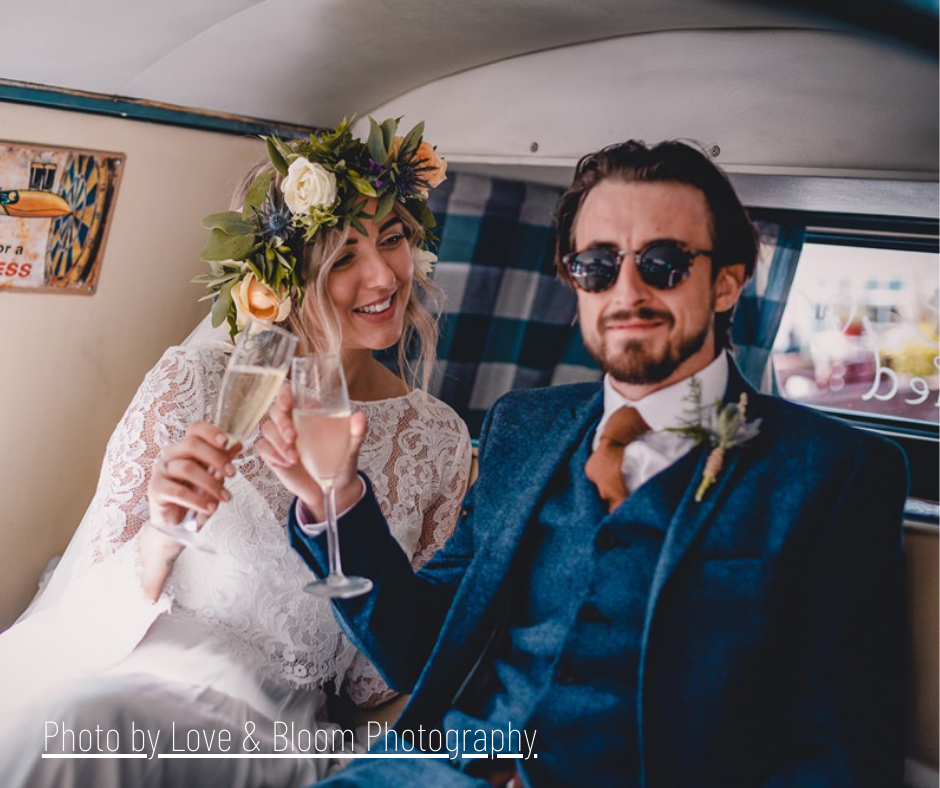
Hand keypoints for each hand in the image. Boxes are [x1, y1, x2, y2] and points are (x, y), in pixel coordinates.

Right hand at [147, 421, 239, 530]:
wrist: (175, 517)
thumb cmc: (194, 490)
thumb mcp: (212, 474)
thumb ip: (222, 459)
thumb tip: (238, 444)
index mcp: (186, 446)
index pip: (195, 429)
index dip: (210, 432)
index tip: (226, 443)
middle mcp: (171, 453)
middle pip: (192, 445)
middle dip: (216, 458)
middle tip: (232, 473)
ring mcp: (162, 470)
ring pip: (187, 468)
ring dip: (211, 483)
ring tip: (225, 497)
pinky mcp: (156, 488)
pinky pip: (178, 492)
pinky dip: (198, 500)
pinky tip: (210, 508)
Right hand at [257, 383, 367, 519]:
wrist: (333, 489)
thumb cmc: (341, 463)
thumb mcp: (351, 449)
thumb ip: (356, 433)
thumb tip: (360, 418)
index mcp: (309, 412)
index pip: (288, 392)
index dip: (284, 394)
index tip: (288, 403)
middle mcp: (292, 421)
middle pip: (275, 410)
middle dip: (282, 422)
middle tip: (294, 437)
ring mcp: (281, 438)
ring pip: (268, 428)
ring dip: (279, 442)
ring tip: (295, 457)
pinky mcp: (273, 454)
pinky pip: (263, 447)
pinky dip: (273, 453)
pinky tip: (287, 462)